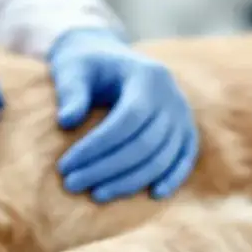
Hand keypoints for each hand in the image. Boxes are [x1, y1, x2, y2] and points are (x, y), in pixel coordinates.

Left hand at [49, 28, 197, 202]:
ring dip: (130, 181)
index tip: (65, 166)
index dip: (96, 147)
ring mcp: (182, 113)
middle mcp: (171, 94)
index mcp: (147, 75)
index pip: (126, 120)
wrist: (108, 57)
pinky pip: (184, 157)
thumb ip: (71, 93)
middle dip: (107, 169)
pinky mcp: (186, 129)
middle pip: (144, 143)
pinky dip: (172, 178)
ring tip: (96, 194)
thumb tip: (66, 121)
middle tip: (72, 184)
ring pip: (162, 156)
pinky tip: (153, 195)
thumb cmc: (85, 65)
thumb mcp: (72, 69)